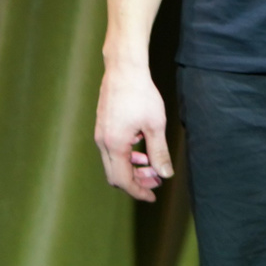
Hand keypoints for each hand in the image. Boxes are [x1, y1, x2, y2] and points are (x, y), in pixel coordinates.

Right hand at [95, 64, 173, 202]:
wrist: (124, 69)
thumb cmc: (140, 94)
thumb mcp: (155, 125)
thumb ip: (159, 152)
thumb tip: (165, 174)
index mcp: (114, 145)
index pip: (123, 180)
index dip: (138, 191)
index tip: (152, 196)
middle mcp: (102, 142)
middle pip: (115, 175)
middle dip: (136, 181)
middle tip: (156, 180)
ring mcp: (100, 134)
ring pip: (114, 162)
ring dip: (132, 168)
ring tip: (152, 166)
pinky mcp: (103, 126)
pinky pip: (112, 150)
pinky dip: (127, 155)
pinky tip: (142, 147)